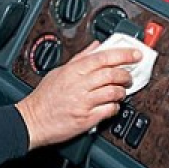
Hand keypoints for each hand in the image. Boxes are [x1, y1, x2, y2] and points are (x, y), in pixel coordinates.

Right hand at [16, 41, 141, 149]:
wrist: (33, 121)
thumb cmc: (44, 98)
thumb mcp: (59, 71)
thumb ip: (80, 58)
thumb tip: (96, 46)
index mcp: (73, 71)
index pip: (103, 57)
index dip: (123, 54)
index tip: (135, 54)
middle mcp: (79, 85)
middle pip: (112, 74)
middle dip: (126, 75)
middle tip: (129, 76)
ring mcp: (84, 102)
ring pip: (113, 92)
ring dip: (122, 92)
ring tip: (121, 92)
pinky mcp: (86, 119)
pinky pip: (109, 110)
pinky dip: (115, 107)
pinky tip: (112, 106)